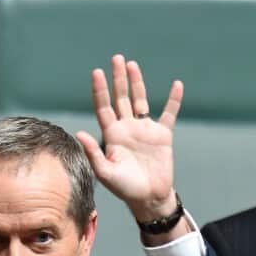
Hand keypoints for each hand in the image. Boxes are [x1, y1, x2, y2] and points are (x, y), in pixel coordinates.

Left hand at [76, 54, 182, 222]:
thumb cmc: (125, 188)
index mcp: (112, 135)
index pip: (104, 107)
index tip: (97, 72)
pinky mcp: (162, 135)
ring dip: (137, 83)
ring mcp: (145, 130)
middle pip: (121, 98)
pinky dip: (174, 100)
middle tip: (116, 58)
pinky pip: (169, 114)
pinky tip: (177, 85)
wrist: (149, 198)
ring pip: (140, 100)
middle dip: (118, 79)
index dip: (100, 90)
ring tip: (132, 64)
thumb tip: (78, 132)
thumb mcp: (105, 173)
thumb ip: (93, 153)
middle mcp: (127, 128)